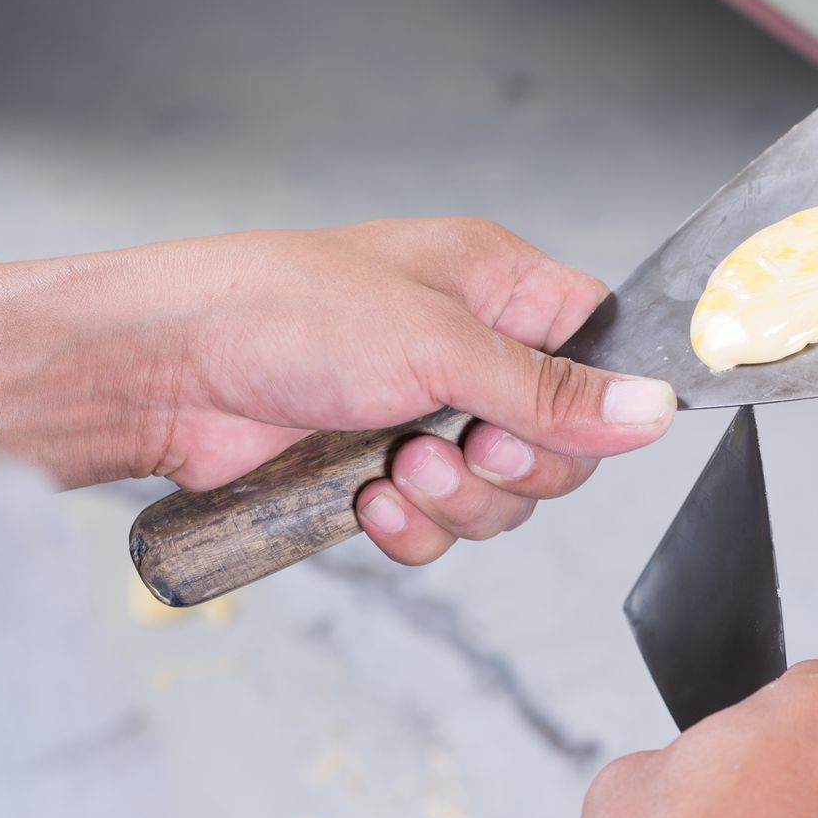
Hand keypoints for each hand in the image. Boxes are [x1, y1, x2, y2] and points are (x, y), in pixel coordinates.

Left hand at [0, 219, 673, 561]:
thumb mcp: (441, 345)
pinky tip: (367, 502)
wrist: (165, 370)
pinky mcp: (379, 472)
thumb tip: (652, 411)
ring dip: (457, 503)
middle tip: (462, 449)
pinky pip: (439, 528)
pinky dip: (413, 530)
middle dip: (512, 466)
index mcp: (498, 287)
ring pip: (500, 497)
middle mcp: (470, 350)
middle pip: (559, 443)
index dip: (596, 401)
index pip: (599, 348)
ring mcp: (424, 415)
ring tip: (399, 472)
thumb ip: (552, 391)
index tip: (557, 426)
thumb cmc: (284, 310)